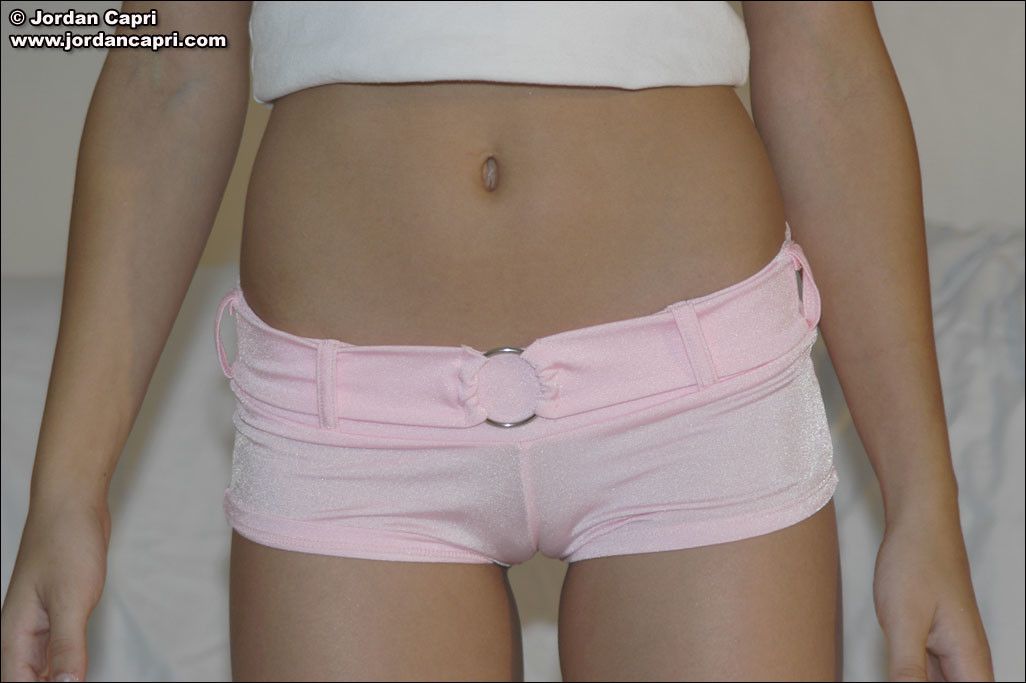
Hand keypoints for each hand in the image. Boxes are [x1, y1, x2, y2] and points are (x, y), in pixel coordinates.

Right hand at [1, 495, 110, 681]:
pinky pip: (59, 650)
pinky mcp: (60, 611)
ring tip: (78, 680)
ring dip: (58, 679)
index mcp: (15, 635)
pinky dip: (67, 664)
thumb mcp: (71, 601)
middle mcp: (22, 633)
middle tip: (77, 682)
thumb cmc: (65, 543)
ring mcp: (41, 623)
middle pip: (29, 680)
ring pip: (43, 668)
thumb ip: (66, 647)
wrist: (73, 504)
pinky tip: (78, 671)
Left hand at [873, 508, 993, 680]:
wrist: (918, 523)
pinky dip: (913, 682)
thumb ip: (907, 668)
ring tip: (895, 677)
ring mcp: (950, 652)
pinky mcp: (931, 642)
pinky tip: (896, 679)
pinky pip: (928, 678)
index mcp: (970, 661)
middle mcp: (967, 662)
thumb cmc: (915, 564)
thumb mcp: (904, 620)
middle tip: (899, 678)